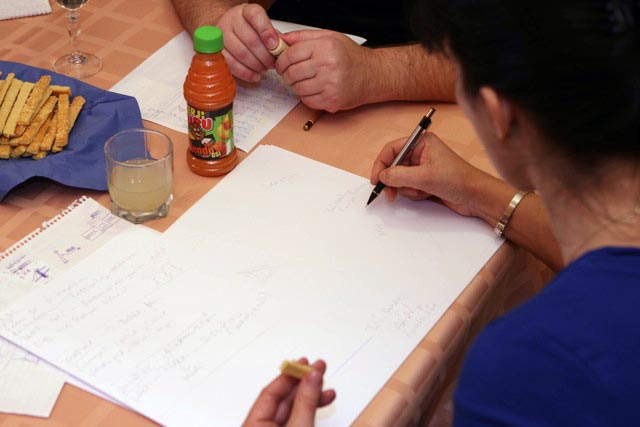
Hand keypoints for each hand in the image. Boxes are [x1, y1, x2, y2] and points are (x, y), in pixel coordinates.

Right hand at [217, 4, 279, 81]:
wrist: (228, 29)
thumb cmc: (249, 30)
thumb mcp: (262, 27)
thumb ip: (273, 35)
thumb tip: (281, 48)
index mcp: (245, 11)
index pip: (255, 16)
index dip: (266, 32)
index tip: (275, 45)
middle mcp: (231, 20)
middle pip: (251, 40)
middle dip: (265, 56)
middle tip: (272, 64)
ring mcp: (221, 35)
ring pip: (241, 53)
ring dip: (256, 65)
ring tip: (264, 69)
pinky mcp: (217, 50)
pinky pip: (231, 64)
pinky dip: (245, 73)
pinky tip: (255, 76)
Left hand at [244, 358, 335, 426]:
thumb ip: (306, 402)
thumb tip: (312, 376)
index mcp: (253, 425)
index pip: (270, 392)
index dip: (289, 376)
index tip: (305, 364)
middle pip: (281, 400)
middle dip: (303, 384)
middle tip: (318, 369)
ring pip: (291, 411)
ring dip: (310, 398)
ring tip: (327, 388)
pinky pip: (295, 421)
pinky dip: (309, 411)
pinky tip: (322, 403)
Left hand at [276, 30, 370, 112]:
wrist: (372, 75)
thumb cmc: (350, 56)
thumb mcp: (329, 37)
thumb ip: (303, 37)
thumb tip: (280, 39)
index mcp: (326, 47)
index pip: (291, 55)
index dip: (281, 61)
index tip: (281, 63)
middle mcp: (329, 66)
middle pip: (292, 73)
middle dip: (287, 74)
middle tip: (290, 73)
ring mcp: (331, 85)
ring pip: (298, 89)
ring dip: (297, 86)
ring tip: (305, 80)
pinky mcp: (332, 101)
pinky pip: (307, 101)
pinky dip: (307, 96)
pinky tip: (314, 89)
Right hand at [370, 132, 490, 216]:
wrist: (477, 197)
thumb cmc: (458, 180)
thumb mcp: (424, 177)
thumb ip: (399, 175)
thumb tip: (382, 176)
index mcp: (422, 142)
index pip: (392, 149)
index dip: (381, 164)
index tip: (376, 180)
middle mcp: (421, 152)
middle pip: (394, 166)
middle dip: (394, 181)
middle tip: (391, 194)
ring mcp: (423, 168)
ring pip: (401, 179)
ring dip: (407, 189)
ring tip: (421, 192)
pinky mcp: (426, 181)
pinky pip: (409, 187)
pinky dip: (414, 193)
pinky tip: (427, 194)